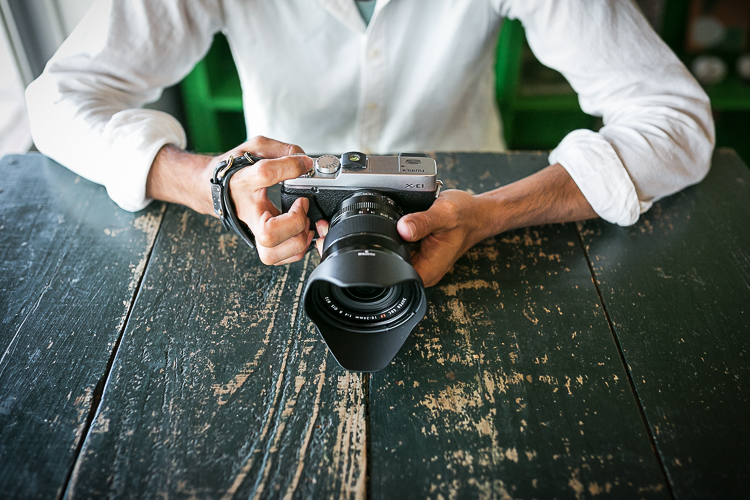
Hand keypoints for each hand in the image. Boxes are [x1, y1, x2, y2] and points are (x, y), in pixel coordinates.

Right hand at [215, 136, 314, 264]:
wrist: (211, 188)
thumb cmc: (233, 170)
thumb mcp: (255, 148)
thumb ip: (282, 150)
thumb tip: (304, 161)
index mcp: (242, 182)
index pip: (265, 174)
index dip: (290, 167)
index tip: (304, 164)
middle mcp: (247, 212)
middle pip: (268, 234)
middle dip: (295, 222)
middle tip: (302, 204)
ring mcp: (252, 230)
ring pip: (271, 254)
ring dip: (297, 240)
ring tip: (303, 221)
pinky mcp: (260, 241)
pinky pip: (278, 258)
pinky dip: (296, 249)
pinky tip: (300, 231)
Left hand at [397, 190, 487, 286]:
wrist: (476, 214)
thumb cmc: (466, 217)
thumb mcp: (443, 215)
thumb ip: (421, 222)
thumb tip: (402, 228)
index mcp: (428, 271)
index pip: (395, 273)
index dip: (389, 255)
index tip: (397, 237)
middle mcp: (424, 270)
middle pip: (393, 262)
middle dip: (393, 243)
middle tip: (410, 227)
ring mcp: (422, 263)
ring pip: (397, 253)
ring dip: (399, 238)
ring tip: (416, 226)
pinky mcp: (420, 254)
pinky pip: (403, 246)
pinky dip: (404, 235)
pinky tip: (416, 227)